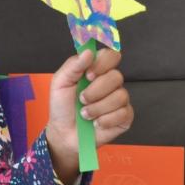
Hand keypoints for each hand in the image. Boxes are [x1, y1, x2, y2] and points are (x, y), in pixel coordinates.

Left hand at [45, 48, 134, 182]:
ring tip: (85, 114)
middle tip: (81, 99)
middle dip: (95, 91)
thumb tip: (88, 52)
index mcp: (96, 70)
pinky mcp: (125, 117)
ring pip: (120, 96)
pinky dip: (106, 119)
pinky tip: (96, 123)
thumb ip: (73, 66)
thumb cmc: (62, 106)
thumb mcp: (60, 83)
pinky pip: (124, 113)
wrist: (64, 133)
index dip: (102, 63)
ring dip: (98, 107)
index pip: (111, 56)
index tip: (87, 75)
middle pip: (117, 77)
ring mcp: (120, 100)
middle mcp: (111, 83)